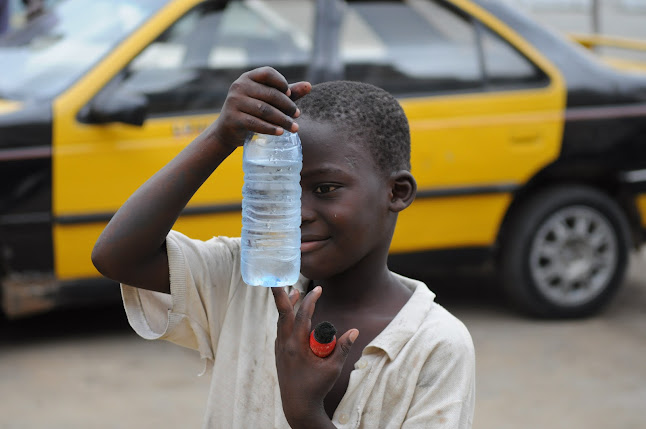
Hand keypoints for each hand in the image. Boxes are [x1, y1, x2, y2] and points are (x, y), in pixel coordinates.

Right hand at [209, 66, 311, 149]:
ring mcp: (234, 102)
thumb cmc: (251, 111)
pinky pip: (255, 123)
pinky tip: (281, 132)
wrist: (227, 130)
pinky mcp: (233, 118)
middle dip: (287, 105)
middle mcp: (239, 86)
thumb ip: (287, 93)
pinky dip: (270, 128)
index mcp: (248, 77)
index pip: (268, 73)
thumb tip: (309, 85)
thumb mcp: (267, 100)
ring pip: (264, 110)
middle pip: (270, 94)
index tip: (290, 95)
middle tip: (297, 115)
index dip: (281, 82)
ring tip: (294, 128)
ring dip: (282, 120)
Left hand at [272, 286, 358, 427]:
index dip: (310, 300)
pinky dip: (286, 318)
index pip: (302, 316)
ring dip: (287, 306)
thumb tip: (354, 331)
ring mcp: (280, 349)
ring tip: (294, 292)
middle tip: (281, 279)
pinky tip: (292, 314)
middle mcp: (285, 345)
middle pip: (282, 314)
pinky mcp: (280, 353)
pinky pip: (282, 330)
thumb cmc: (316, 387)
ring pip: (281, 321)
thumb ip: (342, 348)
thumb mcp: (332, 368)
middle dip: (282, 296)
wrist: (298, 406)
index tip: (319, 289)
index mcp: (296, 346)